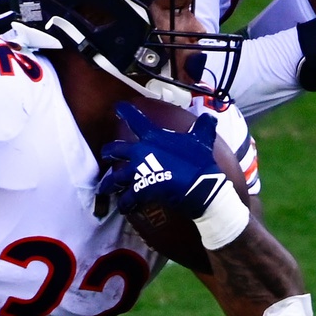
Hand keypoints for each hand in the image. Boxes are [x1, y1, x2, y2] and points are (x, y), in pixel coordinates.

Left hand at [96, 104, 226, 219]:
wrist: (200, 185)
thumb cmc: (199, 161)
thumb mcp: (202, 139)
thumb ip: (203, 126)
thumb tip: (210, 116)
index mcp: (153, 137)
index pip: (135, 119)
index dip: (125, 111)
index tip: (117, 107)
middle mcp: (140, 152)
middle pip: (115, 149)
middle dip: (107, 152)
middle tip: (105, 155)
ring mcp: (138, 171)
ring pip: (115, 178)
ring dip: (109, 184)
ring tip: (104, 189)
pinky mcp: (140, 190)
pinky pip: (127, 199)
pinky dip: (125, 204)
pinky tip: (124, 208)